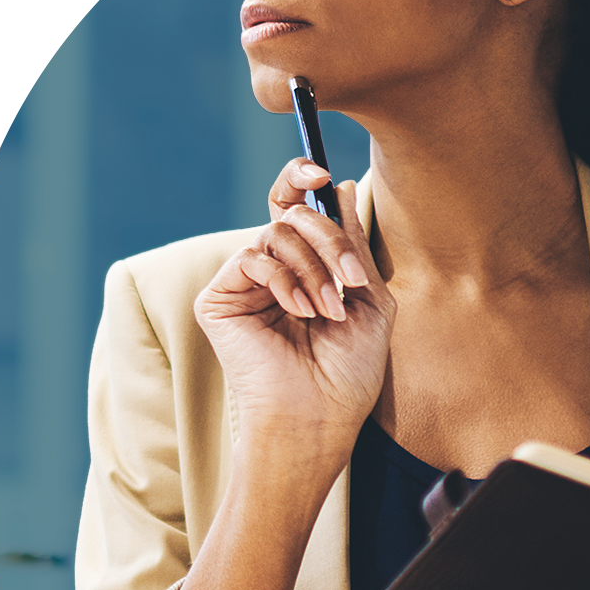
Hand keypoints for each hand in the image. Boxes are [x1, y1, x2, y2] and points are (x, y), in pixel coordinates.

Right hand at [194, 160, 395, 434]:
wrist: (320, 417)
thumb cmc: (349, 371)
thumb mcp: (370, 300)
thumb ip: (354, 245)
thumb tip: (341, 186)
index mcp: (305, 268)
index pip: (296, 208)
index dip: (302, 179)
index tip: (322, 173)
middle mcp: (273, 270)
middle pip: (292, 213)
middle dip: (329, 239)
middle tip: (350, 278)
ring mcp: (244, 283)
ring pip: (276, 232)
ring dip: (314, 268)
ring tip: (329, 309)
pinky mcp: (219, 299)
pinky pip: (251, 256)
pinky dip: (284, 280)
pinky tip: (300, 313)